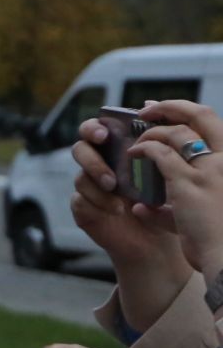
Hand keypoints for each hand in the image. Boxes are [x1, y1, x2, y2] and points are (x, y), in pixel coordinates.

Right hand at [71, 118, 183, 264]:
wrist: (157, 238)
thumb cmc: (163, 200)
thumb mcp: (165, 164)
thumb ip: (154, 135)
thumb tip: (146, 103)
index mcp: (115, 150)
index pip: (95, 129)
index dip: (94, 128)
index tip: (105, 135)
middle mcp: (99, 165)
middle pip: (79, 149)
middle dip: (91, 158)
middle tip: (109, 173)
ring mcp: (89, 187)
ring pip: (80, 177)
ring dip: (98, 184)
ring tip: (118, 194)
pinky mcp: (84, 208)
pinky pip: (79, 200)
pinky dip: (97, 204)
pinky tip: (116, 210)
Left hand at [131, 101, 222, 275]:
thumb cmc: (218, 242)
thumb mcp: (206, 214)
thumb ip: (178, 205)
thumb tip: (141, 207)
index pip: (216, 125)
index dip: (190, 112)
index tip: (168, 109)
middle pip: (202, 115)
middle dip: (172, 106)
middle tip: (147, 109)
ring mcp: (210, 169)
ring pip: (176, 132)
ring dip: (152, 131)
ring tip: (135, 139)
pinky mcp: (188, 182)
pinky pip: (160, 153)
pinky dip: (144, 149)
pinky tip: (133, 154)